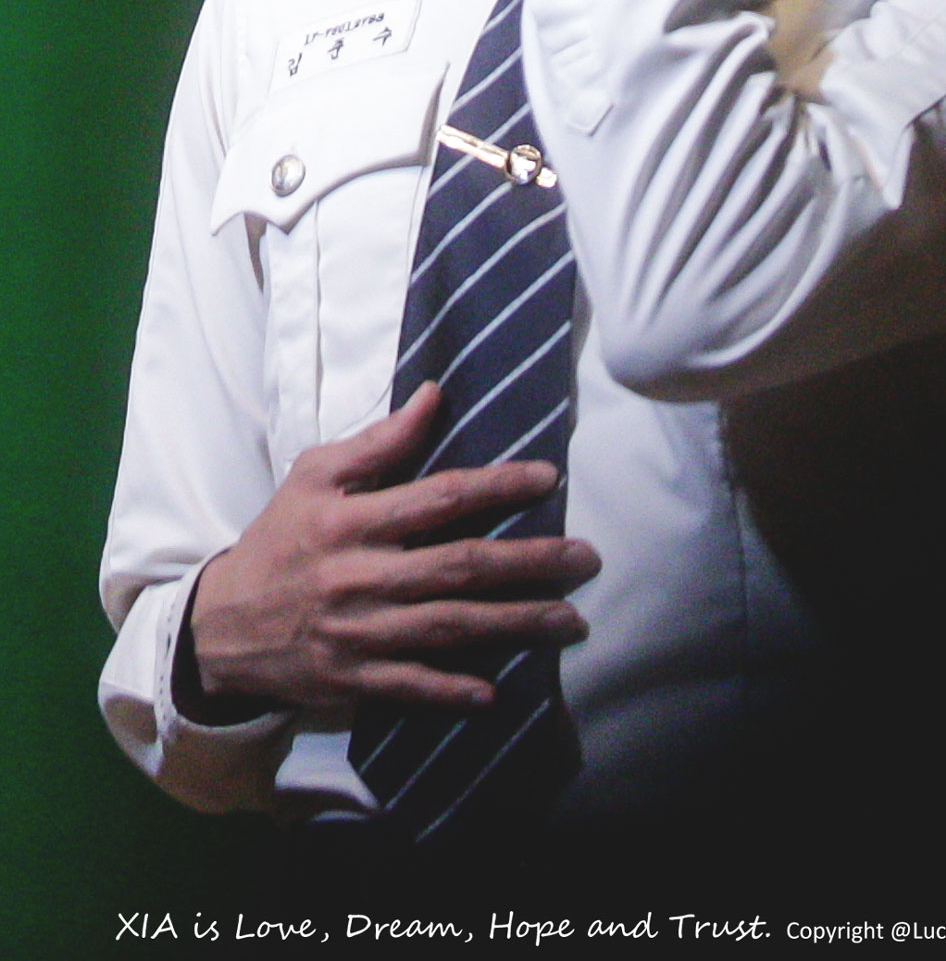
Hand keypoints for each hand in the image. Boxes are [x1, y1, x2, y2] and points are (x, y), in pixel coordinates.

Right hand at [188, 382, 598, 711]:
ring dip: (515, 624)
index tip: (546, 479)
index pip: (438, 498)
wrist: (220, 624)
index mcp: (352, 521)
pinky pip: (411, 686)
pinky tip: (497, 691)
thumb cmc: (279, 537)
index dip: (496, 487)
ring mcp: (358, 632)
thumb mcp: (314, 475)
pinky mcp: (353, 678)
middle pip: (458, 567)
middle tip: (585, 558)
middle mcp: (359, 576)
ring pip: (449, 627)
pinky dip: (452, 690)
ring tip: (570, 618)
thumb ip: (377, 442)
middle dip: (528, 562)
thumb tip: (433, 395)